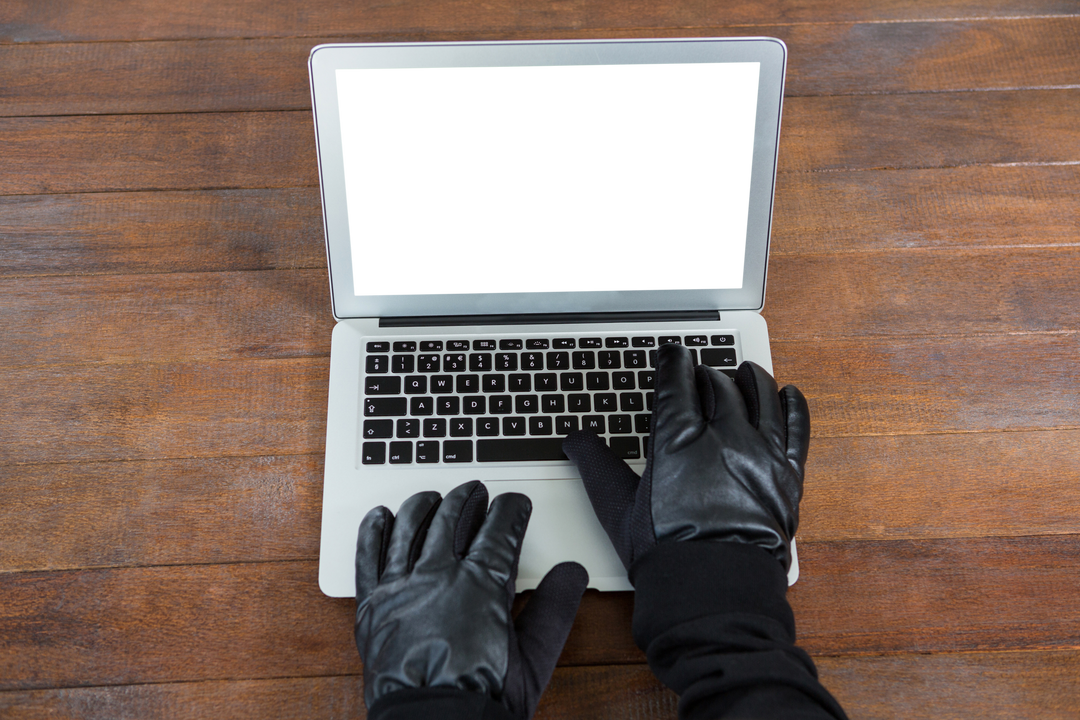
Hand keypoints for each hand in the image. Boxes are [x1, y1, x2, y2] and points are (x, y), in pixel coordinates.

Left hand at [354, 480, 588, 718]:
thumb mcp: (534, 659)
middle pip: (453, 518)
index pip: (500, 529)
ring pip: (410, 526)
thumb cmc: (482, 697)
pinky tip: (381, 516)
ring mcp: (403, 586)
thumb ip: (555, 609)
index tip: (515, 503)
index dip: (511, 510)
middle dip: (468, 498)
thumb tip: (573, 573)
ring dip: (424, 505)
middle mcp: (439, 575)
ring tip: (432, 497)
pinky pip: (369, 555)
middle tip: (476, 492)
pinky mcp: (373, 604)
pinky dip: (374, 530)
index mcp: (482, 584)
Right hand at [562, 344, 808, 572]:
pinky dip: (792, 407)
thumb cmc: (665, 551)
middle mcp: (723, 438)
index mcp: (679, 440)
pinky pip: (796, 429)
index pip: (676, 382)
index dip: (672, 362)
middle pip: (717, 385)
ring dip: (748, 379)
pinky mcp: (787, 475)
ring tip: (743, 372)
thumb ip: (595, 465)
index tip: (672, 355)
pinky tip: (788, 394)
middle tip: (699, 374)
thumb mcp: (618, 506)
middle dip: (705, 373)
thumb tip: (574, 440)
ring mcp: (760, 454)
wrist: (712, 588)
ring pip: (760, 396)